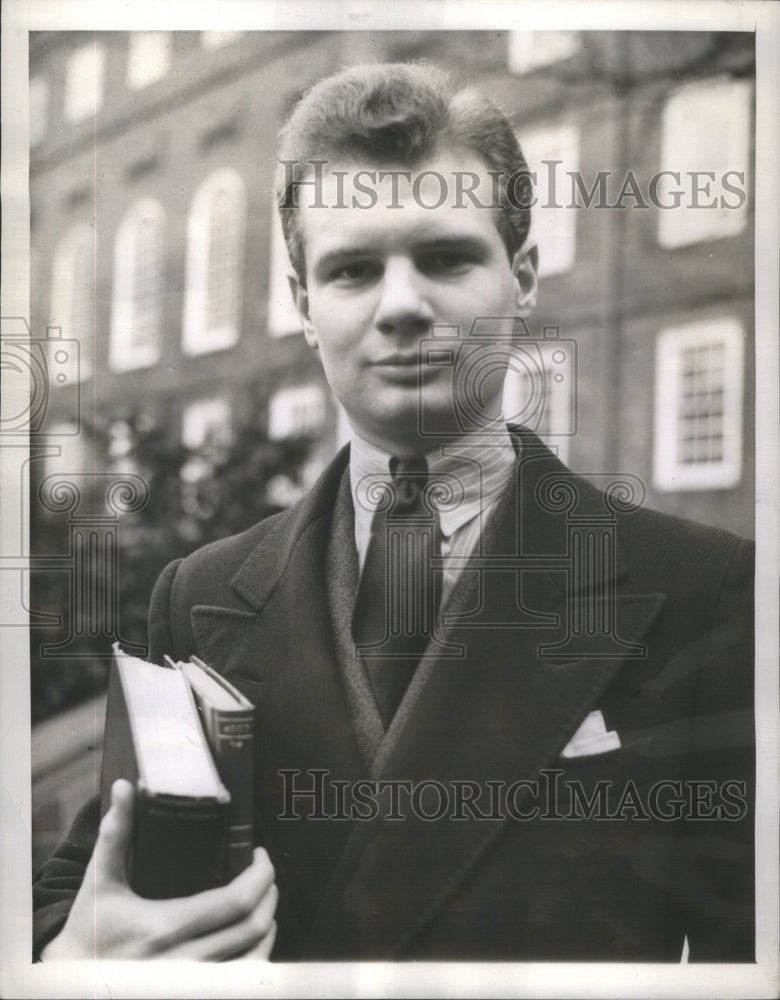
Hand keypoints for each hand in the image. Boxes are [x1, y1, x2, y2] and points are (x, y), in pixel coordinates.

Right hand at [40, 779, 277, 960]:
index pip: (235, 902)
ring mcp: (189, 983)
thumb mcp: (99, 881)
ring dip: (267, 924)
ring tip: (263, 899)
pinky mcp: (192, 993)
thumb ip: (115, 834)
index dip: (260, 875)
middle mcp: (182, 962)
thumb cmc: (88, 929)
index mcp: (164, 928)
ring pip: (254, 958)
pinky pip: (242, 980)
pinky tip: (253, 936)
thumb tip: (124, 787)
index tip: (260, 855)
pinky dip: (257, 955)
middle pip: (252, 926)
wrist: (72, 981)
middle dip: (269, 893)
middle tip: (265, 871)